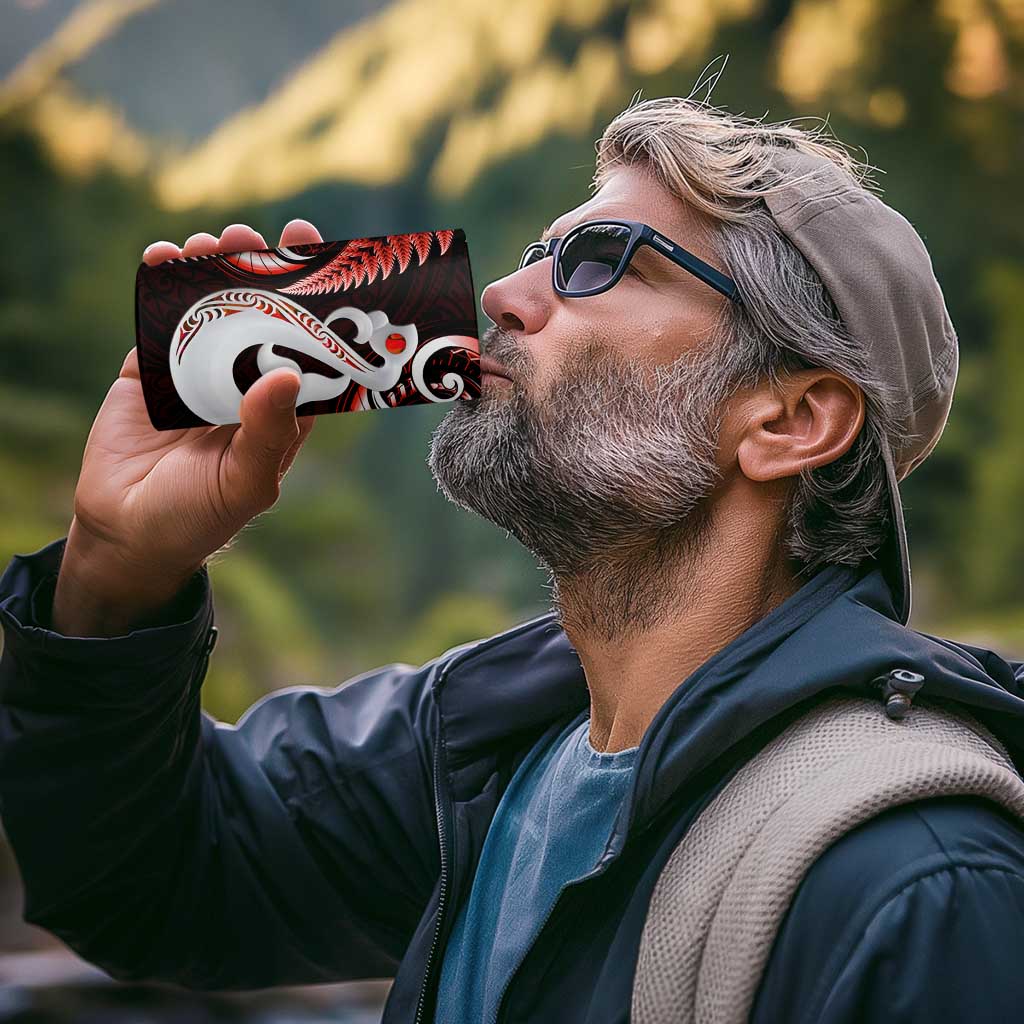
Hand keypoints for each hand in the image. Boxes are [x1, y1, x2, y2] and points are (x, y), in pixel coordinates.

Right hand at [52, 220, 323, 636]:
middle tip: (255, 236)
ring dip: (211, 270)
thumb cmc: (200, 517)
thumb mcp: (245, 482)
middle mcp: (244, 383)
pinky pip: (158, 321)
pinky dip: (160, 287)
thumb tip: (285, 374)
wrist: (126, 533)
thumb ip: (267, 432)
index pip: (307, 346)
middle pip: (259, 315)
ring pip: (210, 310)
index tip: (317, 257)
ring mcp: (197, 373)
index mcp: (281, 408)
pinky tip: (164, 257)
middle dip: (259, 271)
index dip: (313, 303)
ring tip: (211, 241)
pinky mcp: (150, 371)